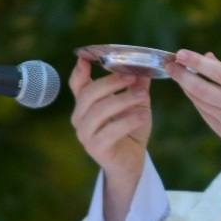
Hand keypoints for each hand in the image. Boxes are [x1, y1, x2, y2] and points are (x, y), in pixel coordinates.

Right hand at [68, 56, 151, 187]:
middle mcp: (80, 118)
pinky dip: (128, 120)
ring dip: (123, 100)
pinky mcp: (96, 148)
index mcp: (86, 104)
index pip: (77, 84)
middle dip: (111, 83)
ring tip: (143, 96)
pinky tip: (144, 115)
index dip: (79, 71)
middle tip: (132, 77)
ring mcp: (85, 134)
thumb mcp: (136, 104)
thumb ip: (137, 87)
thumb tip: (143, 68)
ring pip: (99, 111)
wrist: (132, 162)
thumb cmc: (130, 130)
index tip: (85, 58)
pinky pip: (111, 131)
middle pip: (89, 94)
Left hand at [166, 50, 220, 168]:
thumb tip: (207, 58)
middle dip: (182, 75)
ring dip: (187, 87)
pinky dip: (197, 101)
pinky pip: (205, 114)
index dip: (197, 62)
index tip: (181, 53)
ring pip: (200, 102)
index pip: (219, 72)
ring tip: (178, 74)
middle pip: (202, 90)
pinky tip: (192, 92)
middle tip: (170, 64)